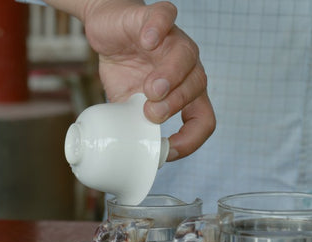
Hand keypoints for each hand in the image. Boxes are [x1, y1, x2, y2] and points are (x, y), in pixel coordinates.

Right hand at [83, 0, 215, 159]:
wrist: (107, 32)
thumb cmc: (124, 71)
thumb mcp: (129, 107)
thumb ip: (137, 126)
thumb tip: (137, 155)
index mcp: (185, 93)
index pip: (204, 120)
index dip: (192, 139)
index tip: (169, 149)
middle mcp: (186, 68)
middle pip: (198, 88)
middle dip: (175, 105)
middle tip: (151, 113)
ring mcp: (172, 41)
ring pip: (186, 56)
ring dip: (171, 77)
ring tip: (150, 89)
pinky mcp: (154, 17)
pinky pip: (165, 17)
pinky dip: (157, 30)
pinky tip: (147, 42)